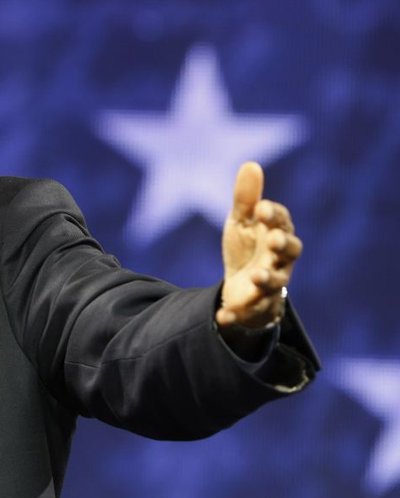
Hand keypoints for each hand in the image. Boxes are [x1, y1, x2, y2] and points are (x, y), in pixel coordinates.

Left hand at [218, 162, 302, 329]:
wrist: (242, 284)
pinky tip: (222, 316)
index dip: (274, 216)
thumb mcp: (242, 222)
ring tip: (255, 276)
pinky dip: (235, 315)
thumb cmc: (248, 246)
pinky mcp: (256, 306)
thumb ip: (246, 199)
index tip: (261, 208)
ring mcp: (270, 283)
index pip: (282, 222)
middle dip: (283, 245)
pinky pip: (249, 312)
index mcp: (277, 234)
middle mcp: (280, 259)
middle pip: (290, 252)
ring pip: (276, 283)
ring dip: (267, 279)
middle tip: (274, 239)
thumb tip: (250, 164)